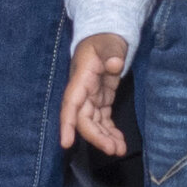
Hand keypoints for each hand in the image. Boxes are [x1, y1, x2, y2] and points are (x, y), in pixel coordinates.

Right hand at [61, 32, 130, 155]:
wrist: (106, 36)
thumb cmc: (105, 38)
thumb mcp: (110, 42)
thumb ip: (112, 52)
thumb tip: (115, 64)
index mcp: (81, 78)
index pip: (71, 104)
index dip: (67, 124)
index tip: (66, 143)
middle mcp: (83, 91)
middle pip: (83, 119)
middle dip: (96, 136)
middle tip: (112, 150)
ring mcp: (91, 97)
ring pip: (94, 123)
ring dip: (104, 138)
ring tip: (119, 150)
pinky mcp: (101, 100)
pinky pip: (103, 120)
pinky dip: (110, 132)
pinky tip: (120, 142)